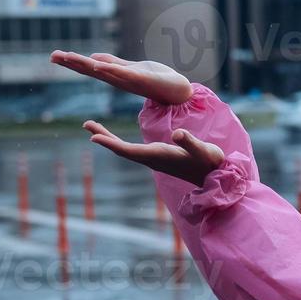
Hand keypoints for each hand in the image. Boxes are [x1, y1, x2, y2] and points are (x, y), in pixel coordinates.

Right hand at [49, 50, 193, 105]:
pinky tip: (96, 66)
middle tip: (52, 56)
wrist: (178, 91)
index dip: (71, 62)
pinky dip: (108, 69)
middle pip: (90, 69)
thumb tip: (93, 59)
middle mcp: (118, 79)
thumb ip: (112, 64)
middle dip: (71, 63)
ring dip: (84, 64)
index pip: (88, 67)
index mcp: (115, 76)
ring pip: (101, 71)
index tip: (54, 56)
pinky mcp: (141, 78)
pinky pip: (122, 73)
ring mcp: (128, 79)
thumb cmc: (155, 79)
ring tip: (67, 57)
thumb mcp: (130, 69)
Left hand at [81, 120, 224, 186]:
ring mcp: (153, 159)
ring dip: (109, 139)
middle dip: (103, 137)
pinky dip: (119, 142)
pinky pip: (132, 150)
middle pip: (121, 150)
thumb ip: (190, 142)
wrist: (215, 175)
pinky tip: (114, 137)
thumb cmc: (209, 161)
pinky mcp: (157, 158)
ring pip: (125, 150)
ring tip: (93, 127)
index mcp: (158, 156)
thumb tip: (178, 133)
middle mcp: (151, 159)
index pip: (128, 150)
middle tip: (86, 124)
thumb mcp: (202, 149)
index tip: (93, 137)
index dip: (111, 144)